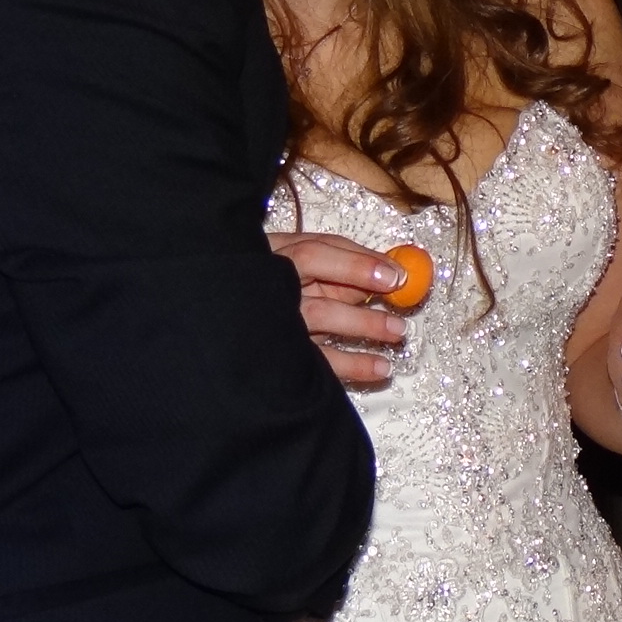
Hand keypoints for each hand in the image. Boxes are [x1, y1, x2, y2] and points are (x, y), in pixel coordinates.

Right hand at [271, 231, 409, 388]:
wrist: (223, 324)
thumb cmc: (275, 278)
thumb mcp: (297, 258)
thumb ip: (335, 263)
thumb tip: (385, 274)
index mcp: (273, 257)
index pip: (313, 253)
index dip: (356, 263)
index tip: (395, 275)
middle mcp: (269, 291)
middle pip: (316, 293)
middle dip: (363, 301)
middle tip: (398, 301)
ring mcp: (273, 327)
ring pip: (319, 321)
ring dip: (364, 326)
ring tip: (398, 333)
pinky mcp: (281, 358)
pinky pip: (319, 363)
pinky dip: (353, 366)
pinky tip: (380, 368)